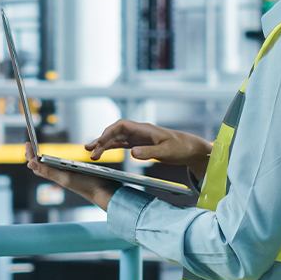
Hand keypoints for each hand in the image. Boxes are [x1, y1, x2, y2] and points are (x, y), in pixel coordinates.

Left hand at [24, 143, 118, 210]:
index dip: (30, 155)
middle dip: (33, 157)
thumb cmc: (86, 185)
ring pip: (50, 168)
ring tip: (38, 154)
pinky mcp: (76, 174)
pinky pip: (61, 168)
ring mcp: (67, 175)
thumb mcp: (65, 177)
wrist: (104, 192)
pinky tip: (58, 161)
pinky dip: (55, 162)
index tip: (27, 143)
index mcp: (55, 175)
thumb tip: (30, 163)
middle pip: (41, 166)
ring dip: (43, 160)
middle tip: (29, 146)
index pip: (37, 165)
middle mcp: (59, 175)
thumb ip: (49, 171)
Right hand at [85, 119, 211, 180]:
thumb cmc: (180, 147)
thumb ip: (149, 152)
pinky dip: (111, 147)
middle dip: (101, 140)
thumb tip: (132, 152)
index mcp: (144, 129)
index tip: (100, 143)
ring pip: (116, 138)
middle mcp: (139, 131)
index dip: (108, 133)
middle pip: (115, 132)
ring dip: (103, 144)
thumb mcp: (166, 152)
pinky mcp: (140, 144)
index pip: (121, 126)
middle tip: (89, 151)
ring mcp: (138, 137)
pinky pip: (122, 144)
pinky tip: (102, 151)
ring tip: (90, 151)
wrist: (191, 148)